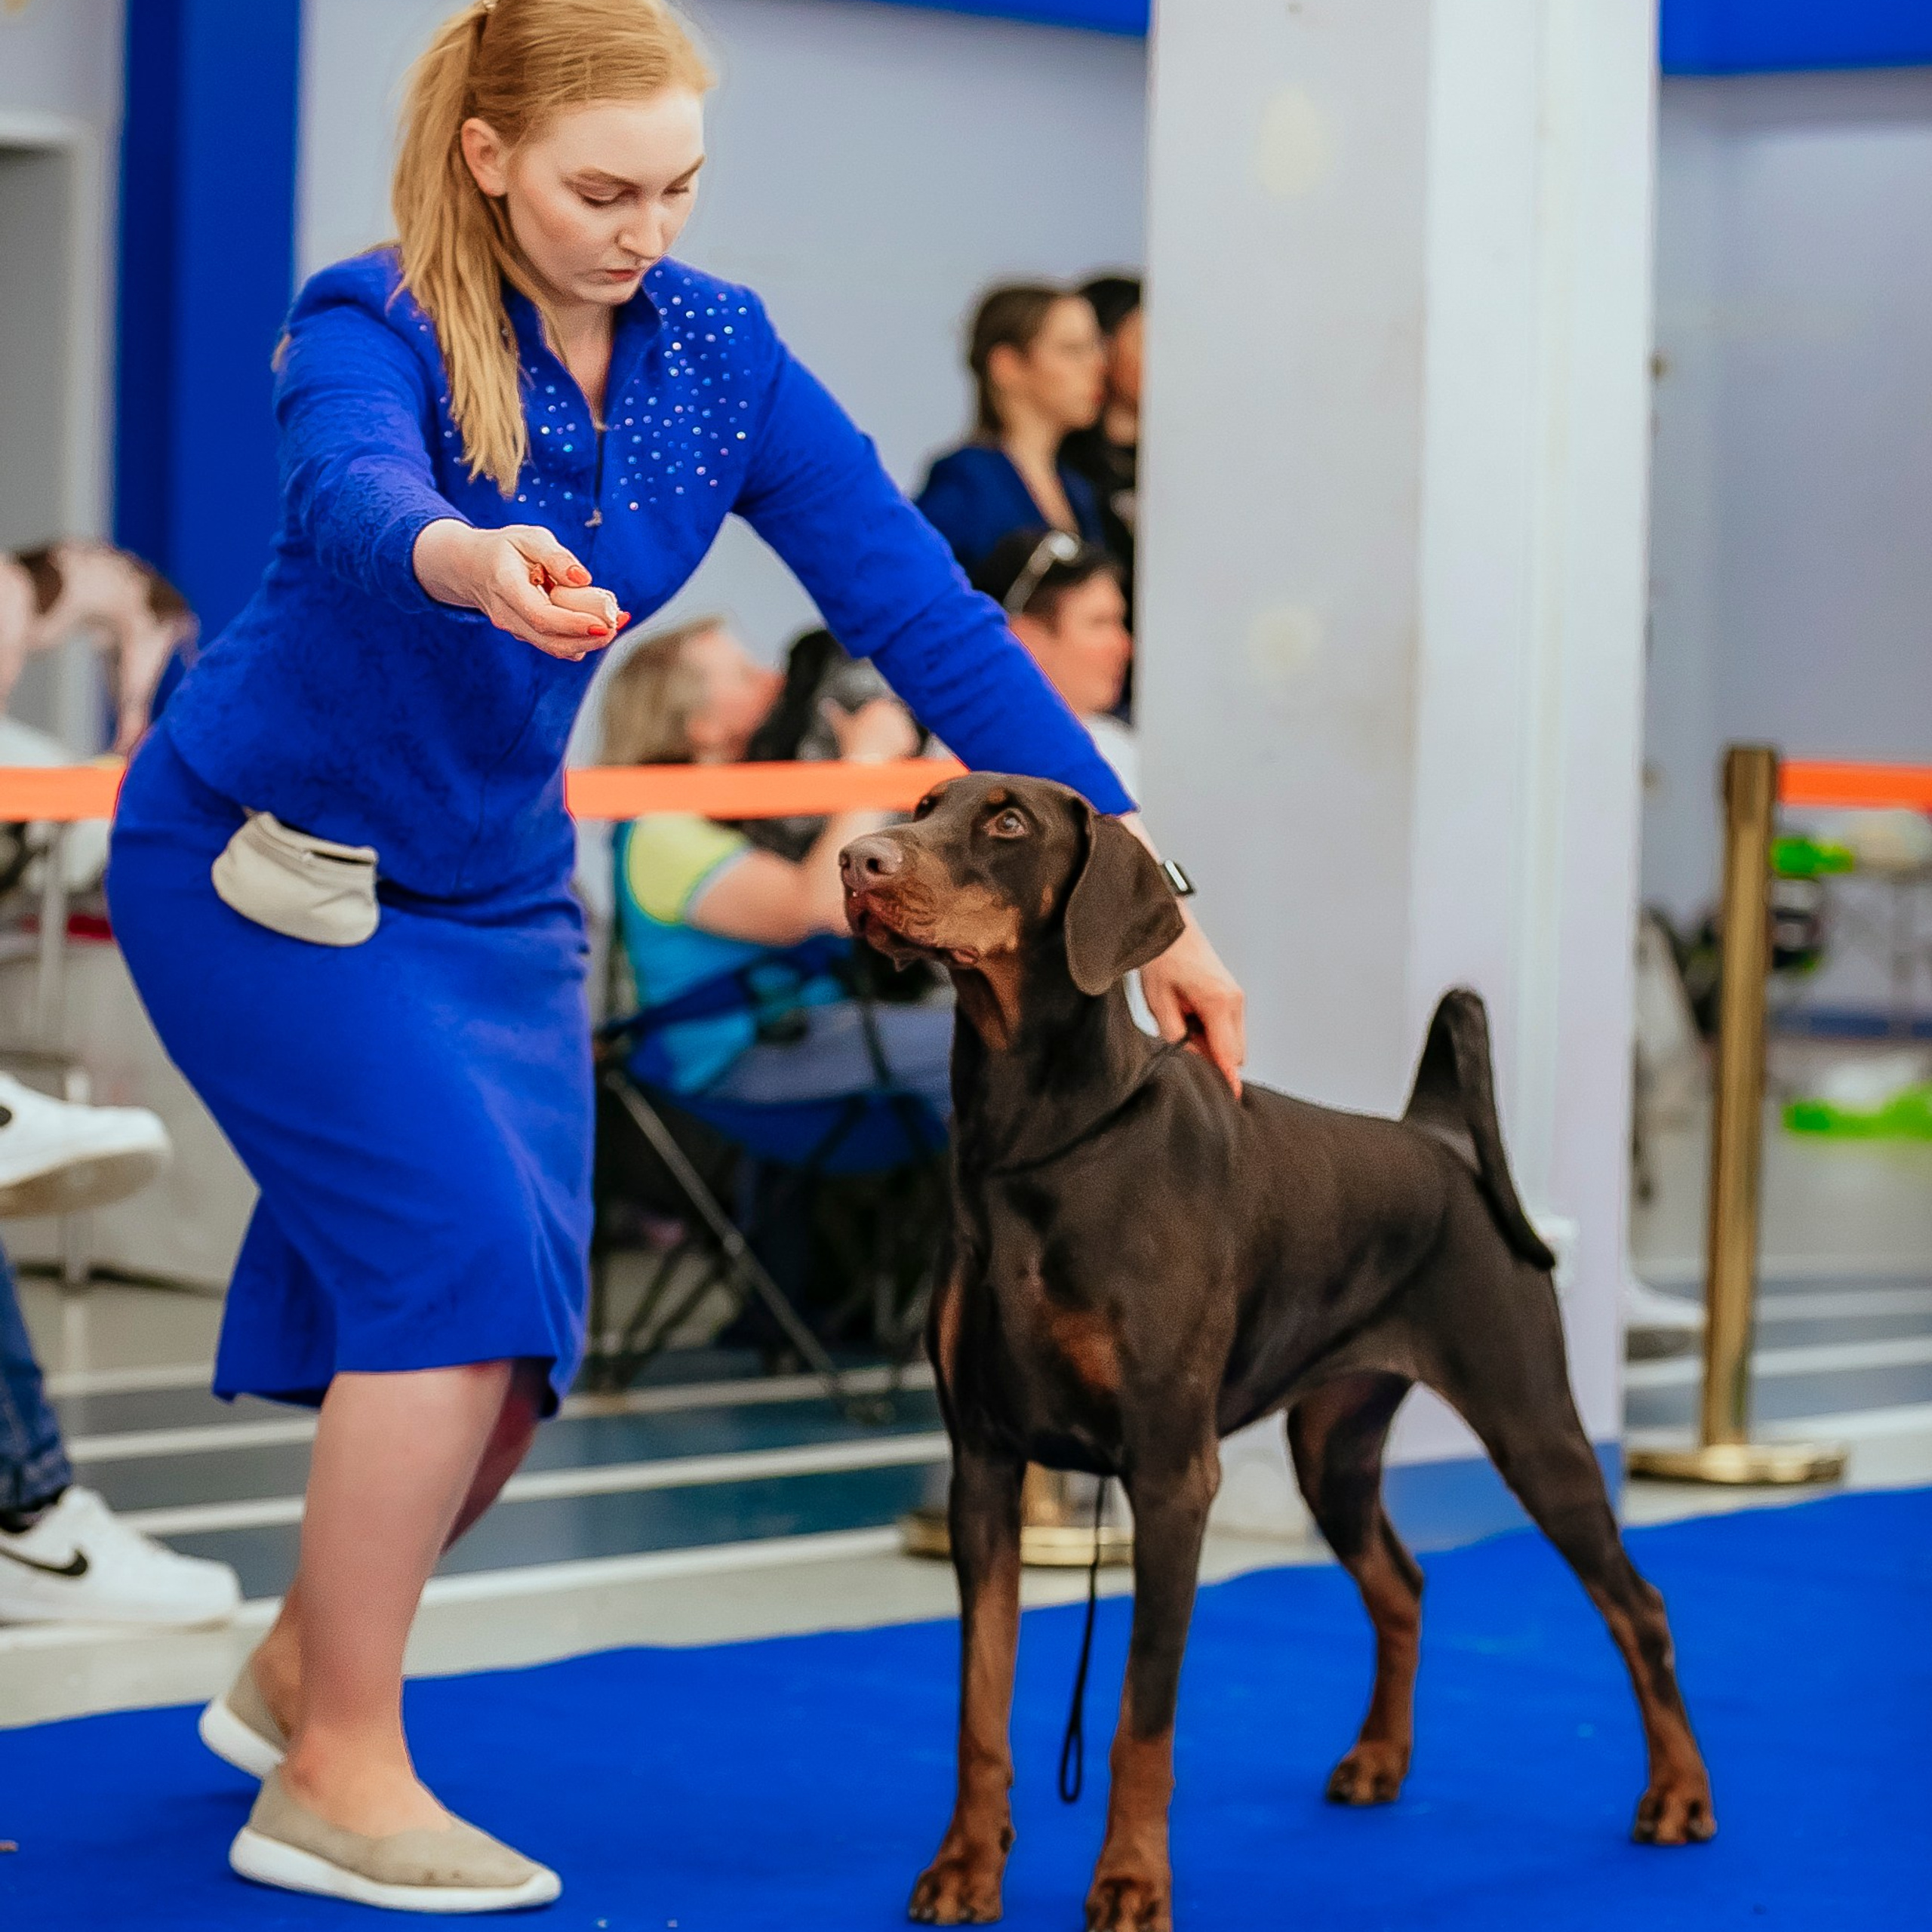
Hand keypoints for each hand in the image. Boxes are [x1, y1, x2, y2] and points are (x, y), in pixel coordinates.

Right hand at [412, 519, 627, 659]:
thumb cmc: (504, 549)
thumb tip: (583, 578)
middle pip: (550, 640)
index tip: (604, 622)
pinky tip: (599, 624)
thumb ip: (555, 556)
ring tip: (615, 623)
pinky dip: (579, 639)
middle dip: (588, 639)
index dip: (574, 624)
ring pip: (553, 647)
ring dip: (587, 642)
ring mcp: (515, 629)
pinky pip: (554, 643)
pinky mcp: (526, 634)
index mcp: (505, 586)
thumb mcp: (529, 538)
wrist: (471, 567)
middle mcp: (507, 615)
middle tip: (617, 626)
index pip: (541, 616)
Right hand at [826, 695, 917, 763]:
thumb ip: (834, 713)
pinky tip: (891, 755)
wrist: (865, 764)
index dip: (877, 725)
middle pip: (895, 721)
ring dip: (895, 740)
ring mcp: (905, 724)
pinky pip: (910, 743)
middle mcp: (895, 710)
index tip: (872, 735)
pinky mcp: (912, 739)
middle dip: (888, 731)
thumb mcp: (842, 726)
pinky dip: (902, 750)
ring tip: (883, 750)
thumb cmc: (853, 745)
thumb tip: (824, 704)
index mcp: (879, 704)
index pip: (883, 711)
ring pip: (902, 731)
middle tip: (878, 744)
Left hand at [1141, 914, 1245, 1096]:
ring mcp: (1237, 997)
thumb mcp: (1159, 1002)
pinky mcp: (1232, 995)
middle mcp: (1235, 1001)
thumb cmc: (1161, 959)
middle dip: (1213, 1061)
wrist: (1168, 925)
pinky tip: (1189, 1016)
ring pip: (1233, 1042)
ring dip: (1212, 1046)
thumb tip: (1189, 1060)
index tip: (1230, 1101)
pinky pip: (1229, 1028)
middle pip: (1235, 1054)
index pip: (1228, 1055)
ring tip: (1181, 1023)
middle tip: (1181, 1048)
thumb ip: (1176, 1037)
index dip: (1227, 1080)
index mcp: (1219, 1003)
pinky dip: (1213, 1033)